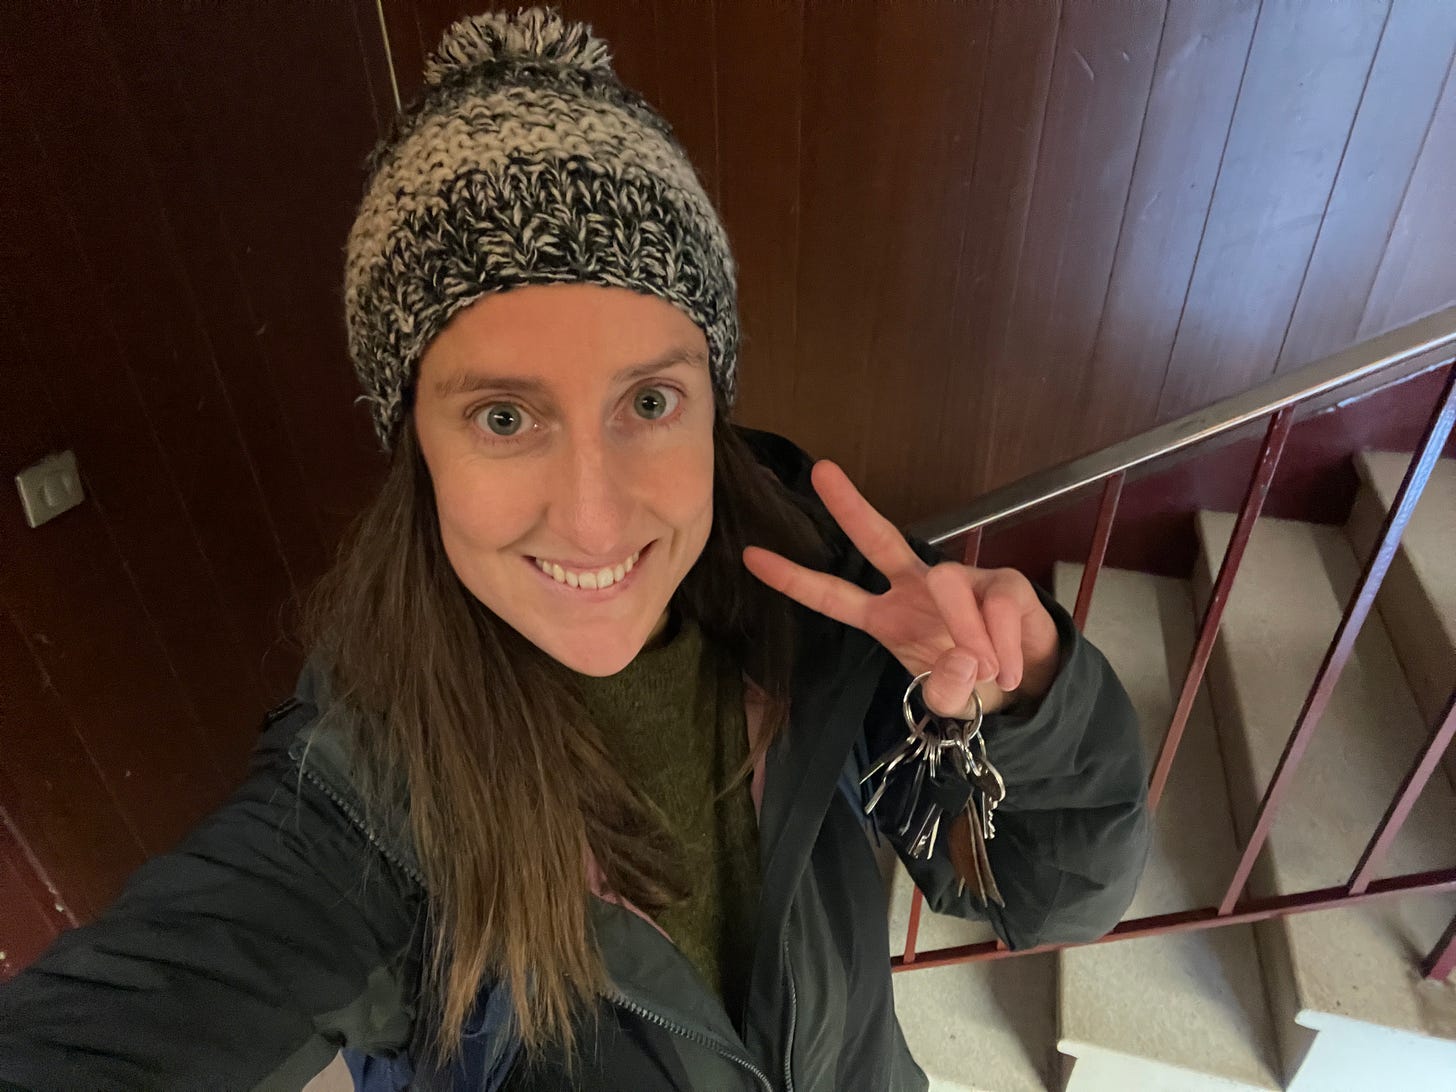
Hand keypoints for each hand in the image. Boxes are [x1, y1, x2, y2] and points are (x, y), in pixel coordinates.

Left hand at [742, 459, 1059, 717]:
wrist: (1028, 681)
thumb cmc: (971, 680)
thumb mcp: (948, 698)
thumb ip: (946, 690)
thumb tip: (964, 659)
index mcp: (887, 616)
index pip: (833, 596)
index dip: (794, 580)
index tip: (751, 556)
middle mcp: (917, 587)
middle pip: (878, 539)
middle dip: (849, 507)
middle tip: (820, 471)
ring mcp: (960, 579)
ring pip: (948, 584)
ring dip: (967, 632)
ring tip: (988, 668)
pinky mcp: (1003, 581)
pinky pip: (995, 606)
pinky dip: (1003, 645)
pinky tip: (1009, 666)